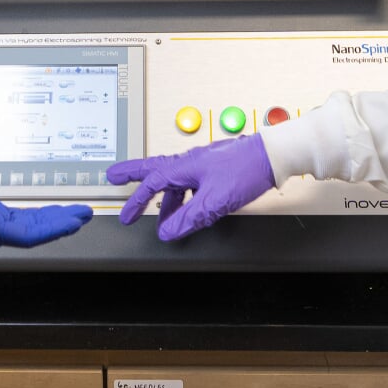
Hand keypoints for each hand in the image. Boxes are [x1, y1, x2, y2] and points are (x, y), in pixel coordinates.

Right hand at [0, 184, 92, 248]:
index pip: (29, 234)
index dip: (54, 230)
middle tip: (86, 214)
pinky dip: (41, 214)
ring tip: (77, 213)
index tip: (74, 223)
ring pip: (33, 225)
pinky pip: (23, 218)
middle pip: (37, 231)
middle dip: (63, 223)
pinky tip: (52, 212)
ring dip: (56, 219)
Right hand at [104, 133, 274, 240]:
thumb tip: (167, 231)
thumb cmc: (246, 170)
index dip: (136, 202)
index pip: (151, 184)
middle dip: (131, 174)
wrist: (273, 156)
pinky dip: (182, 195)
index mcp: (184, 167)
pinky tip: (188, 206)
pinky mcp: (214, 169)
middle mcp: (189, 162)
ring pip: (173, 179)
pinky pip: (189, 182)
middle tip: (114, 177)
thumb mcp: (214, 201)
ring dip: (162, 196)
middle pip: (152, 168)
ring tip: (160, 214)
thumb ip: (188, 218)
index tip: (127, 216)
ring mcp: (202, 164)